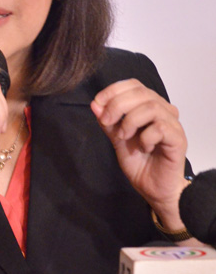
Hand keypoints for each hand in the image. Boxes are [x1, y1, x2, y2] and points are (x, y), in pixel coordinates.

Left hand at [91, 79, 188, 228]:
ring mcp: (173, 124)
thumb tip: (95, 104)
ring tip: (124, 137)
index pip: (133, 85)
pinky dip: (145, 136)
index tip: (98, 104)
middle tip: (106, 122)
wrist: (153, 189)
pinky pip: (160, 127)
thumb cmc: (140, 163)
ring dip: (130, 121)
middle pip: (141, 92)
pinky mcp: (178, 139)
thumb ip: (108, 121)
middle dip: (117, 105)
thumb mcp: (117, 138)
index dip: (113, 91)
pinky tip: (143, 147)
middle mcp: (163, 110)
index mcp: (149, 105)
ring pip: (151, 107)